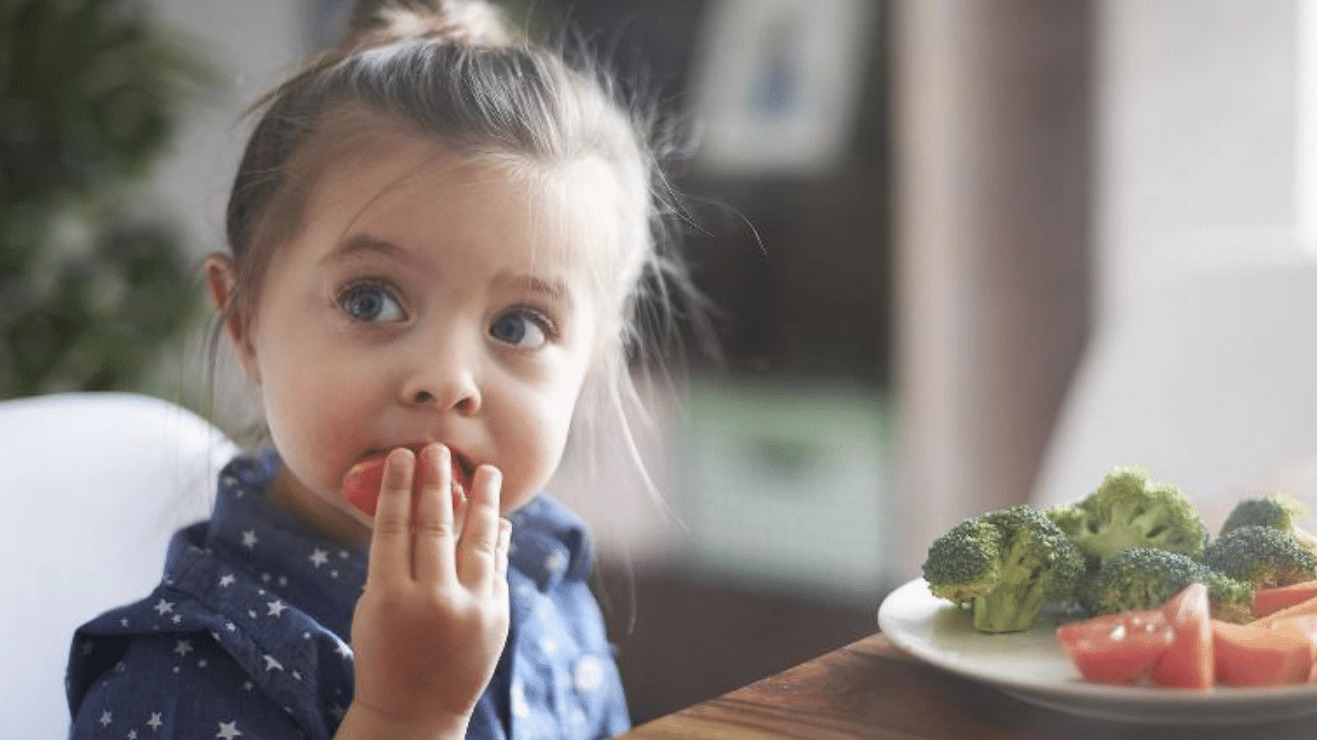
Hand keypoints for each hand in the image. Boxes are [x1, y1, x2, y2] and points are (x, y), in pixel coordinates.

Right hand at [343, 444, 511, 737]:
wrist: (414, 713)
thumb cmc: (384, 653)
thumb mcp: (373, 609)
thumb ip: (393, 564)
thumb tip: (416, 509)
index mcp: (389, 598)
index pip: (393, 529)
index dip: (398, 488)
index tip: (403, 456)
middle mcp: (431, 601)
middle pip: (435, 527)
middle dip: (437, 483)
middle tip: (439, 449)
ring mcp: (469, 610)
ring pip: (478, 542)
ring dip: (484, 502)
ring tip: (488, 471)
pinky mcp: (496, 618)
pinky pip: (496, 567)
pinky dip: (497, 541)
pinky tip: (497, 518)